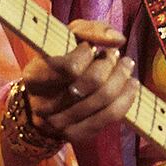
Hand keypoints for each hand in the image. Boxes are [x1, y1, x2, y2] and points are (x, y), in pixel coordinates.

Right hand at [20, 19, 137, 144]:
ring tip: (125, 66)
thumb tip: (118, 39)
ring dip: (122, 78)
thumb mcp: (63, 40)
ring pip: (105, 100)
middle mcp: (45, 105)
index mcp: (35, 77)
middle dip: (110, 64)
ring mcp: (60, 124)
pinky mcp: (77, 135)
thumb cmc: (56, 64)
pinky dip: (126, 97)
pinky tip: (130, 85)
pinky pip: (111, 116)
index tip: (91, 48)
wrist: (41, 103)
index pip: (71, 67)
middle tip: (115, 56)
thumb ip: (88, 30)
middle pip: (93, 82)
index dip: (88, 53)